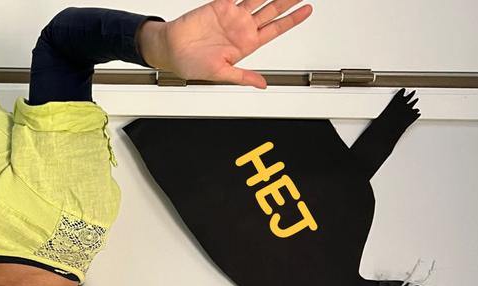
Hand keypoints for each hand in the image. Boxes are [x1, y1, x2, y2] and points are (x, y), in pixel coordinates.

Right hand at [161, 0, 312, 87]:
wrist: (170, 49)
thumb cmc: (191, 64)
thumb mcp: (220, 73)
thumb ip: (243, 76)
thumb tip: (262, 84)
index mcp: (246, 44)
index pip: (275, 28)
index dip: (292, 19)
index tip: (307, 10)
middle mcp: (242, 28)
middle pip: (271, 10)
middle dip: (287, 1)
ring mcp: (232, 15)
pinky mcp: (219, 5)